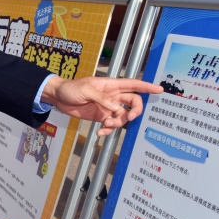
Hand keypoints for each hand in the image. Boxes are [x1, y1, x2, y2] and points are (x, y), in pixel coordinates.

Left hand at [41, 76, 162, 135]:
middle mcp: (112, 96)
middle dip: (135, 111)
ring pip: (123, 116)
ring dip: (118, 123)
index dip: (146, 86)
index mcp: (111, 85)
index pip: (133, 85)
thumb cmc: (71, 88)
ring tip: (106, 125)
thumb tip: (117, 108)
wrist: (58, 97)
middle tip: (129, 117)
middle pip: (133, 103)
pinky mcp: (101, 117)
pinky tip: (100, 133)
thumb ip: (101, 98)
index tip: (160, 90)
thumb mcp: (85, 90)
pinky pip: (111, 125)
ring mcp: (107, 107)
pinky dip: (108, 130)